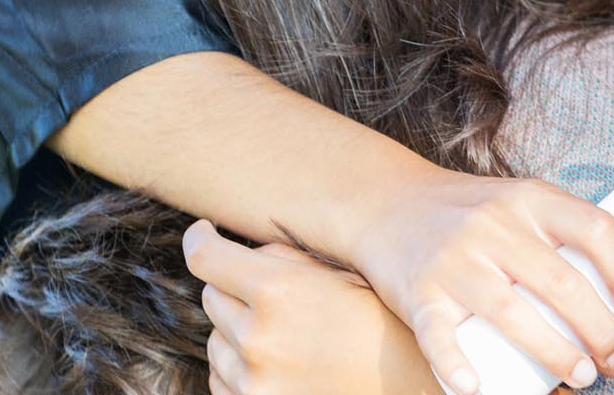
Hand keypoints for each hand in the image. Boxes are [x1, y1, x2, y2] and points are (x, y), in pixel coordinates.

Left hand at [184, 219, 440, 394]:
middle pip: (212, 297)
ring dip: (237, 334)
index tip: (203, 234)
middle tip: (272, 295)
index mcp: (277, 293)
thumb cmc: (385, 327)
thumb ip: (284, 259)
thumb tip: (239, 251)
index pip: (205, 257)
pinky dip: (240, 370)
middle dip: (235, 290)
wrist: (413, 390)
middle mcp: (256, 339)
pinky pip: (222, 382)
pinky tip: (279, 366)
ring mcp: (252, 384)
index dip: (200, 239)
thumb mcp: (342, 276)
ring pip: (216, 343)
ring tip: (285, 337)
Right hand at [332, 165, 613, 393]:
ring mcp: (455, 260)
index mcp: (528, 200)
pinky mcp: (420, 292)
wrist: (385, 202)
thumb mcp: (517, 202)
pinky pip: (439, 334)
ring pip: (513, 314)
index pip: (596, 228)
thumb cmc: (468, 213)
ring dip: (556, 354)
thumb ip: (559, 238)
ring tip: (581, 376)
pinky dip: (456, 364)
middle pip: (563, 284)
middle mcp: (493, 226)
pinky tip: (476, 387)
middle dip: (602, 332)